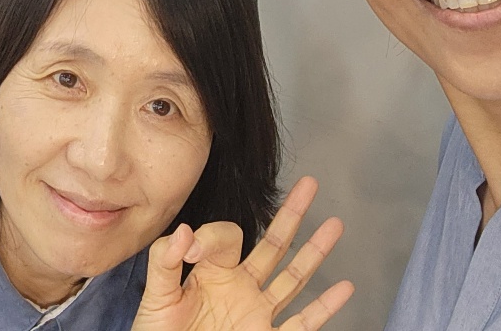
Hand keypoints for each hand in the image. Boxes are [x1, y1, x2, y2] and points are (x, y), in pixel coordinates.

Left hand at [132, 178, 352, 330]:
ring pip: (292, 278)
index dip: (211, 237)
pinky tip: (344, 288)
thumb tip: (184, 231)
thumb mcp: (155, 296)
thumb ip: (165, 262)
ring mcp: (257, 314)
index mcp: (213, 273)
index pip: (228, 237)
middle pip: (272, 245)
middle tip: (309, 185)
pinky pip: (301, 324)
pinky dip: (324, 308)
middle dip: (290, 215)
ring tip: (335, 225)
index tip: (191, 250)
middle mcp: (240, 288)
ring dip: (314, 252)